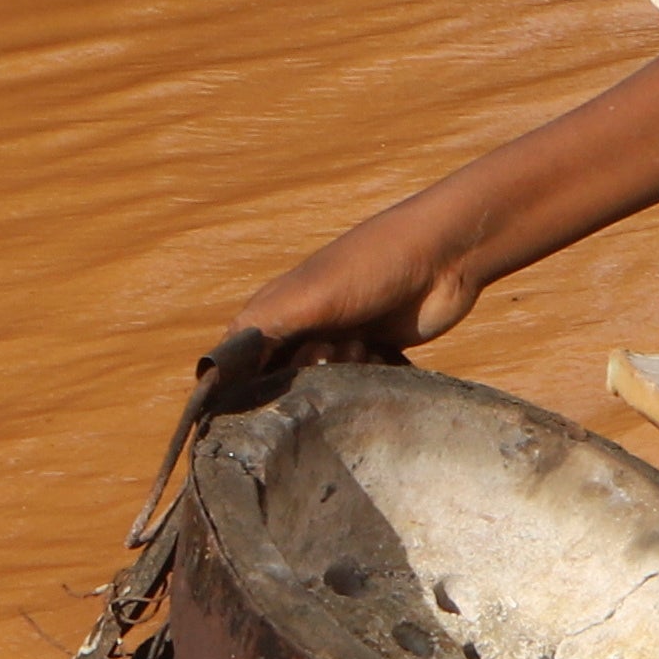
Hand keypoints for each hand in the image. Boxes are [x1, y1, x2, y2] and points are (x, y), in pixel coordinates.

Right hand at [202, 205, 476, 412]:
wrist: (446, 257)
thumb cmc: (372, 266)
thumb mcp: (308, 297)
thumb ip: (262, 333)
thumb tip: (211, 375)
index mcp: (273, 309)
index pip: (238, 362)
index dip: (243, 387)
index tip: (258, 401)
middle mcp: (300, 326)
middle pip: (282, 381)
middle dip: (304, 376)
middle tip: (328, 349)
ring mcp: (339, 339)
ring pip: (322, 385)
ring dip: (341, 374)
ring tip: (361, 344)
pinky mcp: (374, 353)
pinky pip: (357, 385)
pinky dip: (367, 377)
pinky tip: (381, 355)